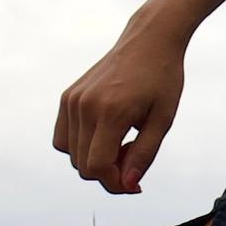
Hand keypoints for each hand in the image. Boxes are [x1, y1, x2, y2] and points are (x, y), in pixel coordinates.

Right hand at [54, 19, 186, 194]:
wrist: (149, 40)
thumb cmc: (162, 78)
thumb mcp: (163, 120)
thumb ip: (144, 155)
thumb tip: (128, 184)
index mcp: (111, 112)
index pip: (98, 167)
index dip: (116, 183)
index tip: (136, 184)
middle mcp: (84, 105)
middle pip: (83, 165)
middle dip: (109, 173)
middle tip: (134, 155)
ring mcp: (72, 100)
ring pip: (71, 155)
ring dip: (94, 159)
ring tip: (121, 142)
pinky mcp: (67, 97)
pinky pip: (63, 138)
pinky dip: (80, 145)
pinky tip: (105, 134)